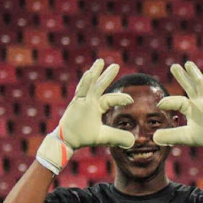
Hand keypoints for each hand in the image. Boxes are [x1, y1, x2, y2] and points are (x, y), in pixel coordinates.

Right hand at [36, 59, 134, 174]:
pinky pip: (81, 91)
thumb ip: (118, 137)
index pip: (110, 99)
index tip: (131, 100)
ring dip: (95, 72)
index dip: (120, 98)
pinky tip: (90, 72)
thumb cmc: (84, 137)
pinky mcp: (75, 103)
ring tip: (101, 61)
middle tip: (116, 65)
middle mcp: (89, 101)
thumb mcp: (105, 137)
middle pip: (100, 86)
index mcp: (96, 107)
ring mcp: (81, 101)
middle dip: (107, 76)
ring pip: (90, 84)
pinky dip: (86, 82)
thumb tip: (134, 141)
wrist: (68, 140)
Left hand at [153, 62, 202, 171]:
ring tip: (187, 63)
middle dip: (182, 77)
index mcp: (190, 108)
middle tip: (173, 66)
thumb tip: (154, 138)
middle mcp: (198, 102)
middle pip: (189, 87)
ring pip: (199, 85)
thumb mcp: (184, 137)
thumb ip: (170, 136)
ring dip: (194, 74)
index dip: (168, 102)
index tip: (159, 104)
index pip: (177, 101)